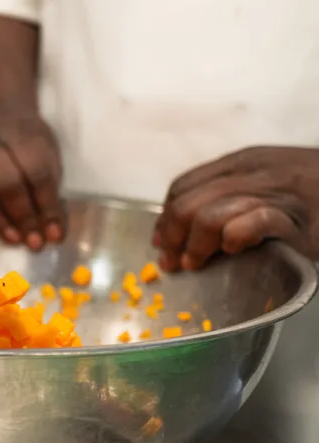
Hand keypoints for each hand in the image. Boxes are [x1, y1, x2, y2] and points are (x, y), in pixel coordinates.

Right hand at [0, 102, 63, 248]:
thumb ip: (50, 195)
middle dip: (22, 216)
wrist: (1, 117)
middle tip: (33, 241)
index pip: (37, 173)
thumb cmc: (28, 148)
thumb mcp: (50, 160)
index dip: (46, 206)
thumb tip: (52, 235)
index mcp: (25, 136)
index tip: (53, 235)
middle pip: (5, 182)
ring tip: (11, 237)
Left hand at [154, 146, 318, 270]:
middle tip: (172, 262)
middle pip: (188, 202)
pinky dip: (233, 238)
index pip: (184, 185)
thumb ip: (234, 194)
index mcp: (245, 161)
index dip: (165, 217)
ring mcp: (277, 192)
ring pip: (210, 214)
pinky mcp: (297, 216)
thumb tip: (185, 225)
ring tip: (197, 263)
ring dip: (195, 246)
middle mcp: (256, 171)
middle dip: (171, 236)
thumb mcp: (272, 185)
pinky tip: (234, 249)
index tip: (161, 243)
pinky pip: (250, 223)